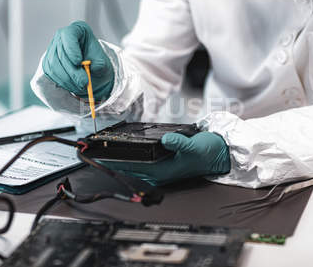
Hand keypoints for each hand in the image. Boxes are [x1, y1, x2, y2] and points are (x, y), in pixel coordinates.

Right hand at [42, 21, 113, 100]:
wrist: (91, 69)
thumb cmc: (96, 61)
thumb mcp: (102, 61)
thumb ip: (99, 64)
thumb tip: (92, 67)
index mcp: (77, 30)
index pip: (69, 35)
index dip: (72, 48)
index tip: (78, 62)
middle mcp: (62, 37)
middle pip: (61, 53)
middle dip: (72, 71)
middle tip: (84, 82)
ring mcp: (53, 49)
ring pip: (54, 65)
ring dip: (68, 79)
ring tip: (80, 86)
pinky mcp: (48, 62)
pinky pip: (51, 73)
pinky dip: (62, 82)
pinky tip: (73, 86)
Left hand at [103, 131, 230, 185]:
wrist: (219, 153)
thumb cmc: (208, 151)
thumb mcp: (195, 145)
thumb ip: (180, 143)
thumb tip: (167, 140)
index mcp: (162, 171)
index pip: (130, 167)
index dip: (112, 162)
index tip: (97, 155)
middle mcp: (158, 172)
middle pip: (127, 166)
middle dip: (110, 159)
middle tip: (93, 147)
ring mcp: (159, 168)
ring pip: (132, 164)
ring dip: (118, 156)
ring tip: (103, 147)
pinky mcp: (162, 162)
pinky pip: (140, 159)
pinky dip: (129, 153)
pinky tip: (123, 146)